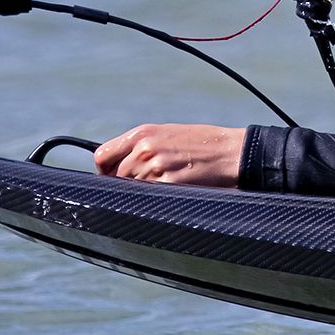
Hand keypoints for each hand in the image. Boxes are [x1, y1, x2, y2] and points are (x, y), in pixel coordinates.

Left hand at [93, 123, 243, 185]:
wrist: (232, 152)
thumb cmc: (203, 143)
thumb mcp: (167, 134)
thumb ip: (141, 146)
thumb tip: (118, 167)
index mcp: (142, 133)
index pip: (102, 156)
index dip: (105, 171)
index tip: (113, 178)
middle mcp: (144, 149)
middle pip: (116, 177)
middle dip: (127, 185)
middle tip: (146, 187)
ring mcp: (155, 168)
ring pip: (131, 190)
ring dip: (143, 193)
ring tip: (165, 188)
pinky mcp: (168, 185)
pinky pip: (148, 199)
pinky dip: (156, 201)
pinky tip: (172, 194)